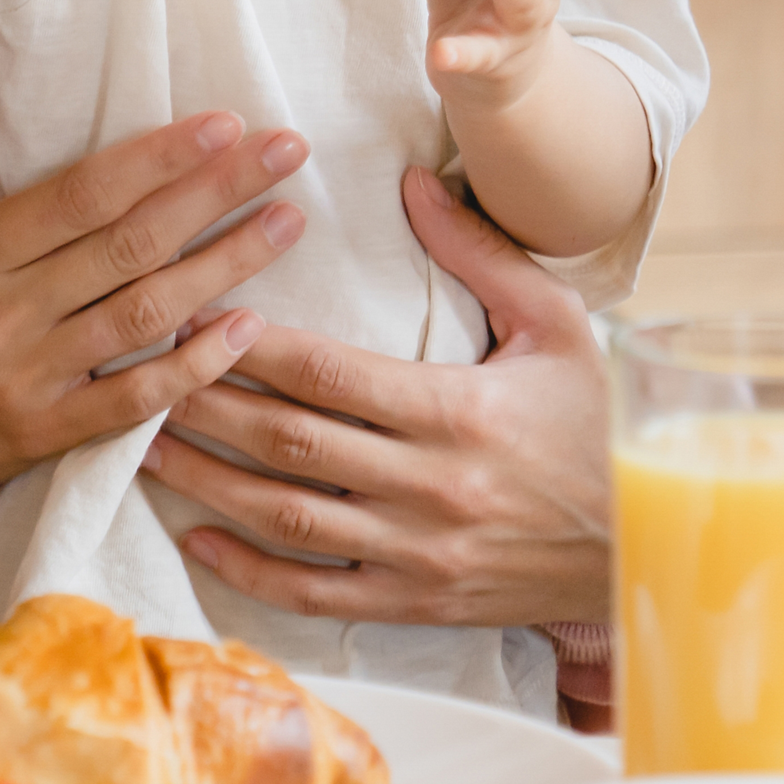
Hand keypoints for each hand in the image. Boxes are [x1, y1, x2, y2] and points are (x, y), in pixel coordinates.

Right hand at [0, 33, 311, 546]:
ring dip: (225, 269)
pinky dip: (193, 370)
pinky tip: (247, 329)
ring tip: (287, 225)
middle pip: (129, 245)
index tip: (225, 124)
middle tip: (288, 154)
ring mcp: (27, 378)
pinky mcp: (41, 436)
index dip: (158, 159)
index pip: (81, 196)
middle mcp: (2, 311)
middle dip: (217, 195)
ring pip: (144, 317)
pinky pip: (130, 402)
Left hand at [138, 167, 610, 628]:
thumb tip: (415, 181)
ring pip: (285, 515)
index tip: (195, 309)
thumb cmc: (596, 423)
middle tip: (139, 367)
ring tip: (142, 440)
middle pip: (288, 439)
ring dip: (205, 478)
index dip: (250, 343)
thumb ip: (480, 253)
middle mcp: (428, 486)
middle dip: (204, 402)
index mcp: (456, 411)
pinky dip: (248, 568)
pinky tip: (197, 535)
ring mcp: (416, 552)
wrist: (643, 543)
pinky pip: (313, 591)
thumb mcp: (555, 325)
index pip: (326, 371)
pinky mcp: (414, 602)